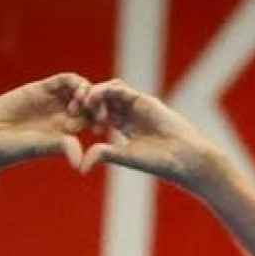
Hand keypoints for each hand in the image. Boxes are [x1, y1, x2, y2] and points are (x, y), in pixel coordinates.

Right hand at [0, 73, 90, 170]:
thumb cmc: (15, 149)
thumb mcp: (42, 146)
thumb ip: (61, 146)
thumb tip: (79, 162)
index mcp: (66, 131)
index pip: (92, 119)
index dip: (99, 120)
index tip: (100, 126)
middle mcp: (61, 114)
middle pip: (89, 102)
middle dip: (97, 104)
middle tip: (98, 112)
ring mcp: (51, 100)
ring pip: (79, 88)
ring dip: (87, 92)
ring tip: (85, 102)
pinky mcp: (40, 88)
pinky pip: (63, 80)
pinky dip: (74, 82)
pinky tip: (77, 92)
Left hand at [75, 79, 220, 186]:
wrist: (183, 157)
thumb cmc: (159, 162)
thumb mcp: (126, 156)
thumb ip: (105, 155)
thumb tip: (81, 167)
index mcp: (125, 127)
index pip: (99, 114)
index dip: (84, 116)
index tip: (71, 124)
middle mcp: (130, 113)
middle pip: (102, 100)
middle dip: (85, 102)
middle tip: (71, 110)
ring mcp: (137, 104)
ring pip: (109, 91)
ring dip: (93, 94)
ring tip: (82, 105)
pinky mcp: (143, 99)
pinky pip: (119, 88)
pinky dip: (104, 91)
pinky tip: (95, 101)